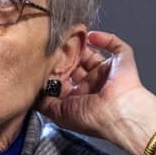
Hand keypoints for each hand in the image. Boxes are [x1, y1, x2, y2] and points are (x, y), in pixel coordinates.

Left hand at [38, 30, 155, 154]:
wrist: (120, 115)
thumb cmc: (93, 119)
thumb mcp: (59, 114)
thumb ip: (45, 103)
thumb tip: (33, 93)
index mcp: (80, 98)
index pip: (64, 79)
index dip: (54, 69)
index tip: (43, 60)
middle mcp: (93, 85)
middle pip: (76, 63)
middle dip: (65, 54)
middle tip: (54, 44)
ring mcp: (108, 72)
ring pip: (91, 53)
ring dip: (80, 44)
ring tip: (69, 35)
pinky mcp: (122, 62)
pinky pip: (115, 45)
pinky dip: (104, 38)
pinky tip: (90, 36)